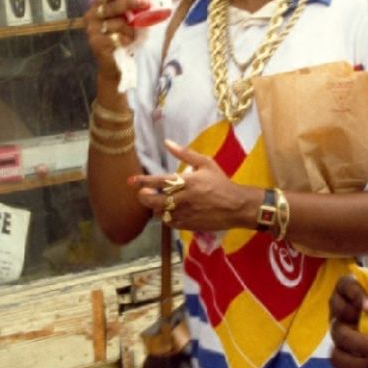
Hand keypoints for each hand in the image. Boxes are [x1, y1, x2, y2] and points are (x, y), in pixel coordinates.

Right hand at [87, 0, 149, 76]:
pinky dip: (124, 39)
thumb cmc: (128, 38)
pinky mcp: (96, 43)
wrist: (117, 65)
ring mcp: (93, 29)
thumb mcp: (137, 19)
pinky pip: (114, 37)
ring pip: (115, 23)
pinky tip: (128, 42)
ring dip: (129, 27)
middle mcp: (94, 14)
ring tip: (134, 34)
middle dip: (129, 2)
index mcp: (102, 4)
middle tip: (145, 2)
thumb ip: (149, 6)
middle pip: (113, 5)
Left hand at [130, 140, 255, 231]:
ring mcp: (185, 213)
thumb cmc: (221, 182)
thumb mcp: (206, 163)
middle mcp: (183, 198)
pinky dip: (165, 217)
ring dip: (155, 207)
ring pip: (159, 213)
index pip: (159, 181)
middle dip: (144, 196)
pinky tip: (169, 211)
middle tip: (143, 192)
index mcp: (187, 181)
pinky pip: (169, 223)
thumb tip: (167, 142)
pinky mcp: (188, 225)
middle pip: (154, 200)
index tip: (131, 180)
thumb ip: (185, 154)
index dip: (142, 181)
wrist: (236, 206)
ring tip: (158, 201)